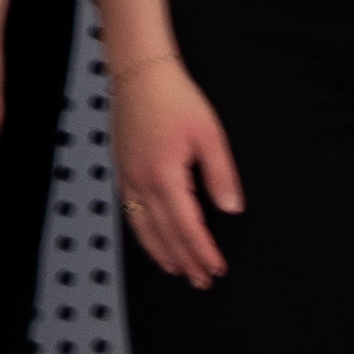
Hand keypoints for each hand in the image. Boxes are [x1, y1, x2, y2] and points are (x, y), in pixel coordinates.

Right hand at [116, 61, 240, 288]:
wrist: (139, 73)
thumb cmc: (174, 97)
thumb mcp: (209, 134)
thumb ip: (221, 174)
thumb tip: (231, 208)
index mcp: (165, 176)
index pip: (187, 226)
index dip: (203, 251)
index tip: (217, 268)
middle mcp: (141, 183)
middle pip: (164, 235)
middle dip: (185, 260)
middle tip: (201, 280)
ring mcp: (128, 178)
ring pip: (143, 229)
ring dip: (162, 253)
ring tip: (177, 270)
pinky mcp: (122, 171)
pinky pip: (131, 213)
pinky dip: (143, 234)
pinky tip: (153, 240)